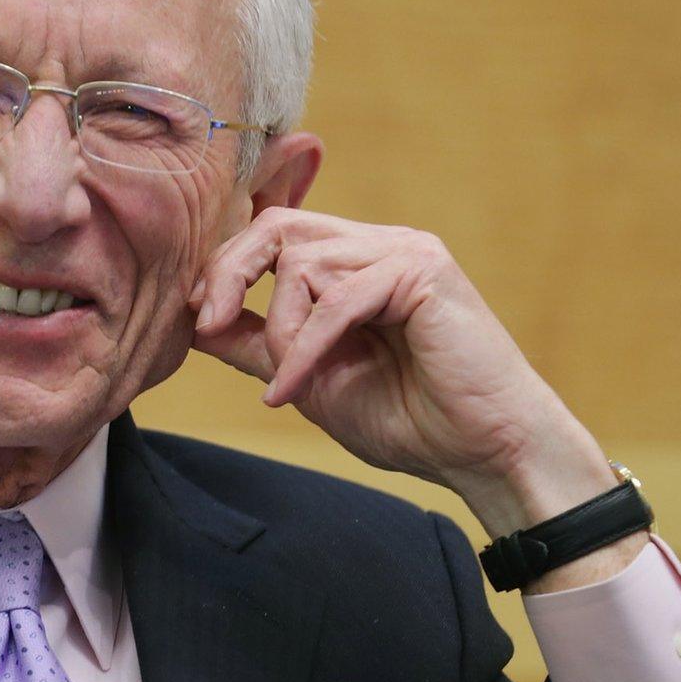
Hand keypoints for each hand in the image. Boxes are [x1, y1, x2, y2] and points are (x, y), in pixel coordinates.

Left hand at [188, 207, 622, 543]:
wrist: (484, 454)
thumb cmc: (409, 420)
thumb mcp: (309, 378)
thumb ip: (257, 344)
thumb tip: (195, 321)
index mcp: (355, 262)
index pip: (274, 231)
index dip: (225, 265)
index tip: (196, 314)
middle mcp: (380, 245)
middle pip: (278, 227)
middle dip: (230, 273)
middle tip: (207, 324)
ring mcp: (405, 252)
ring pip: (302, 264)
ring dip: (281, 332)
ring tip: (291, 383)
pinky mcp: (423, 272)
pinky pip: (336, 299)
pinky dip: (304, 350)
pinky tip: (292, 392)